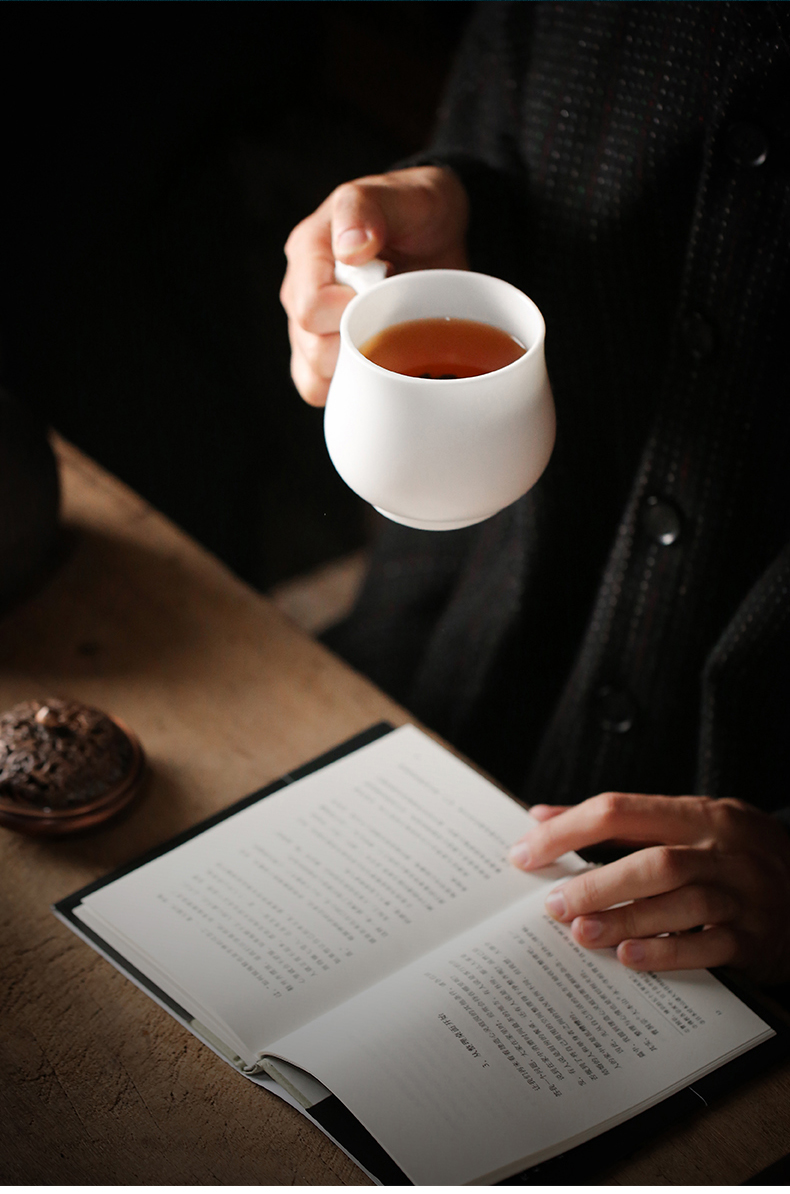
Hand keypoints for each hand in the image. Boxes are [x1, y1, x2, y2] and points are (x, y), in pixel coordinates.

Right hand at [279, 166, 468, 405]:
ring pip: (315, 378)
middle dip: (360, 343)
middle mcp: (302, 292)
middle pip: (312, 350)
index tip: (386, 298)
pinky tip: (384, 369)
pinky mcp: (332, 356)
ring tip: (392, 340)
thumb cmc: (418, 211)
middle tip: (396, 317)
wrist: (437, 235)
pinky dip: (356, 390)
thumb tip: (350, 249)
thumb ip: (368, 210)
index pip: (309, 306)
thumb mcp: (407, 195)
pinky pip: (327, 392)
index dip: (349, 314)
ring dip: (359, 372)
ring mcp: (313, 329)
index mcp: (309, 252)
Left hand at [508, 793, 789, 983]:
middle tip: (553, 904)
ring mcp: (744, 894)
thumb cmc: (733, 855)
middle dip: (597, 882)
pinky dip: (667, 952)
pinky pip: (710, 946)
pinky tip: (630, 958)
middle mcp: (723, 850)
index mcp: (699, 814)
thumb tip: (541, 816)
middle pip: (654, 860)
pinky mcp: (756, 938)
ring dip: (625, 918)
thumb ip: (618, 822)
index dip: (568, 831)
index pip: (622, 811)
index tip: (526, 852)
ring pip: (682, 901)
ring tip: (580, 933)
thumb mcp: (688, 822)